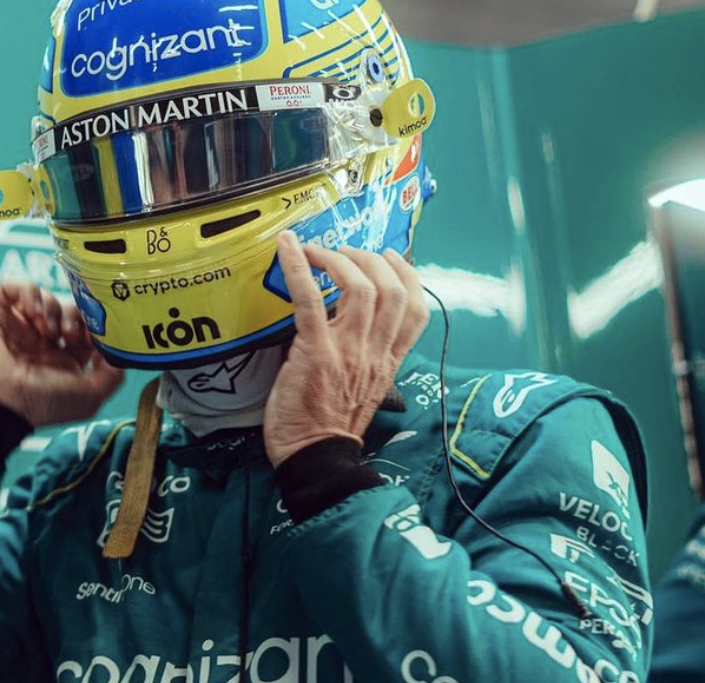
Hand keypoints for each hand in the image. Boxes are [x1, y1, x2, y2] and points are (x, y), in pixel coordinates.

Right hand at [0, 282, 123, 426]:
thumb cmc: (42, 403)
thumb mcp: (90, 396)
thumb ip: (112, 375)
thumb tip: (120, 354)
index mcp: (59, 360)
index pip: (83, 330)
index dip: (93, 326)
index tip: (97, 332)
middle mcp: (38, 341)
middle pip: (67, 311)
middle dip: (75, 316)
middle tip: (71, 333)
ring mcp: (16, 325)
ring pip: (45, 297)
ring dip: (53, 309)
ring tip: (48, 330)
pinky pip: (14, 287)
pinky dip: (29, 293)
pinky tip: (34, 313)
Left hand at [264, 231, 428, 466]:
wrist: (313, 458)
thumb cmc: (329, 424)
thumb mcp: (363, 388)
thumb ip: (366, 355)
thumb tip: (351, 322)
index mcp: (388, 361)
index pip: (417, 310)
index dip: (407, 275)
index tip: (390, 256)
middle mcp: (374, 352)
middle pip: (392, 290)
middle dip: (372, 259)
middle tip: (346, 251)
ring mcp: (347, 350)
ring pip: (361, 288)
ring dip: (339, 258)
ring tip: (320, 250)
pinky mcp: (315, 351)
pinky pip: (311, 300)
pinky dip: (299, 267)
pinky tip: (287, 247)